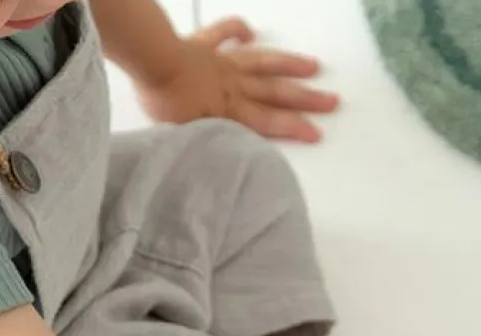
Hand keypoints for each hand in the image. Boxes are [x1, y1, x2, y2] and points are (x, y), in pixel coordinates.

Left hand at [135, 17, 339, 141]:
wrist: (148, 59)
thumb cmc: (164, 101)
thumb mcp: (188, 135)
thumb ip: (211, 144)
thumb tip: (229, 159)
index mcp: (229, 109)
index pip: (268, 122)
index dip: (294, 128)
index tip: (317, 133)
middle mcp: (233, 85)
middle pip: (274, 93)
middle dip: (306, 99)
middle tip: (332, 101)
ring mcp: (220, 62)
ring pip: (261, 63)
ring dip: (288, 65)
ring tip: (313, 66)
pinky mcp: (202, 45)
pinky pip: (223, 33)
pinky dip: (237, 30)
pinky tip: (251, 31)